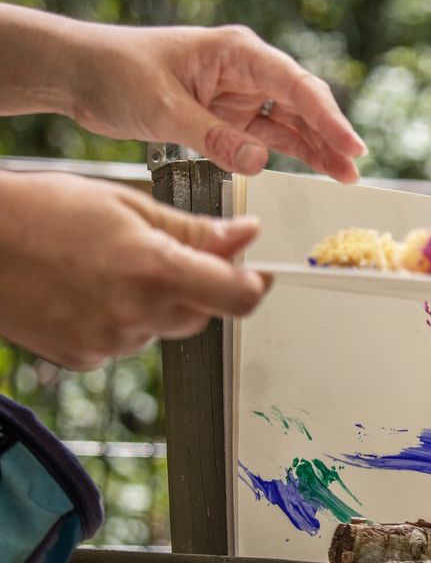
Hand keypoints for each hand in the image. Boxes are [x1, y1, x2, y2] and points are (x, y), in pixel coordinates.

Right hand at [0, 170, 268, 369]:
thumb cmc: (41, 210)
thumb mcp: (127, 205)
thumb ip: (195, 230)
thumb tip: (245, 236)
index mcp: (154, 270)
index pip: (239, 297)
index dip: (255, 283)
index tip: (258, 270)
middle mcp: (136, 314)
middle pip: (204, 313)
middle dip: (201, 286)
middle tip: (166, 250)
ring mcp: (108, 342)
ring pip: (165, 326)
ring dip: (159, 302)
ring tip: (110, 264)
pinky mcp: (84, 358)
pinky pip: (127, 340)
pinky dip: (123, 317)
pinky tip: (89, 288)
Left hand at [67, 22, 365, 181]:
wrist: (80, 75)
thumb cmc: (117, 73)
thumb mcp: (164, 108)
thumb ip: (213, 137)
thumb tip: (259, 162)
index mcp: (236, 52)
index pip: (294, 84)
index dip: (327, 117)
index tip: (350, 145)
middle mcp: (246, 70)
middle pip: (302, 103)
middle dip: (330, 135)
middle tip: (354, 167)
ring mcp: (241, 95)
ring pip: (292, 122)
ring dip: (318, 148)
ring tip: (346, 176)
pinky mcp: (230, 118)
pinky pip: (271, 136)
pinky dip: (293, 153)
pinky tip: (318, 169)